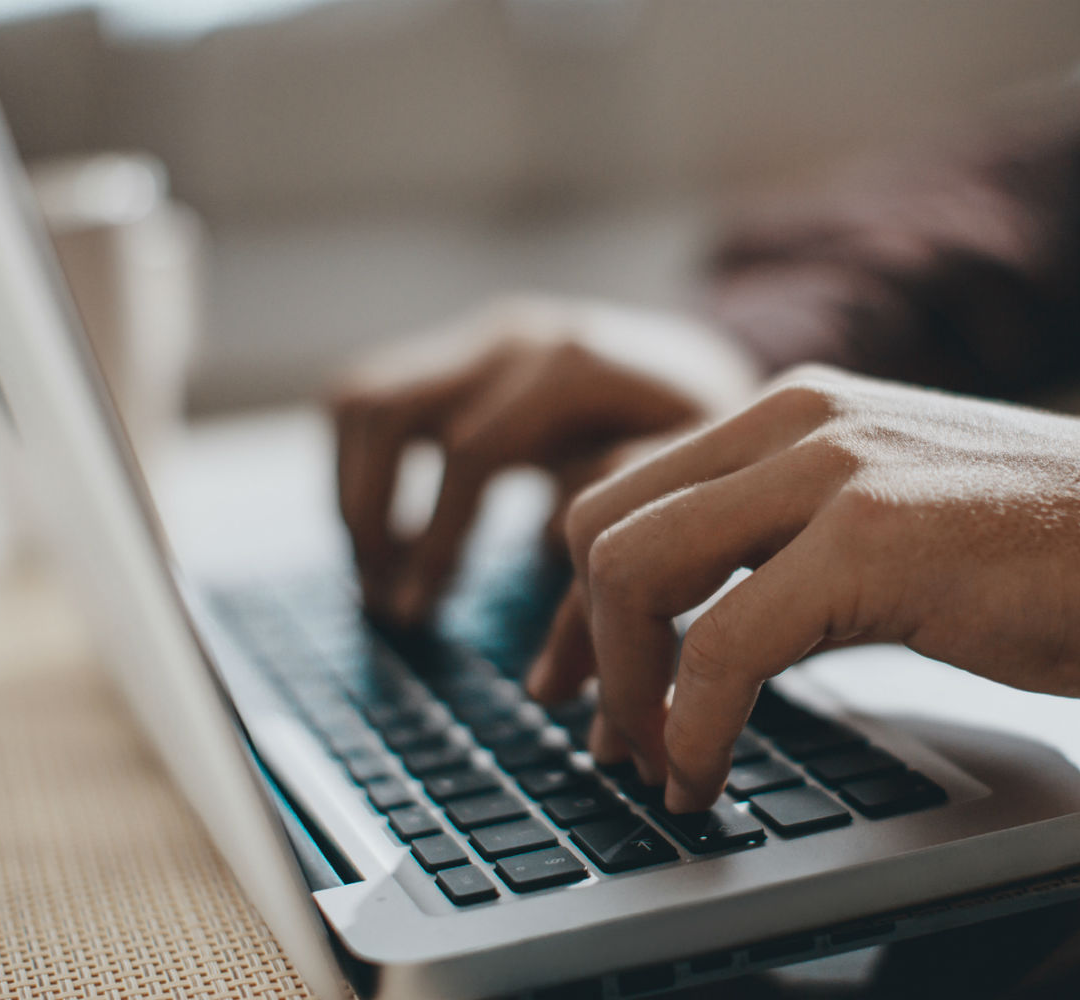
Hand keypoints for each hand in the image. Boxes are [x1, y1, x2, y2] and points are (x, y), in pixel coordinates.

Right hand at [330, 296, 759, 621]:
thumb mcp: (694, 494)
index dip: (437, 544)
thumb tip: (548, 638)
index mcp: (577, 365)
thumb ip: (622, 549)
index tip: (416, 615)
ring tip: (380, 576)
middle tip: (385, 603)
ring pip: (362, 397)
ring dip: (353, 490)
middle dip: (370, 515)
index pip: (470, 453)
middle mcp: (518, 336)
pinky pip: (373, 397)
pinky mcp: (464, 353)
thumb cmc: (717, 446)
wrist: (726, 372)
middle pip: (386, 410)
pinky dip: (363, 469)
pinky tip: (398, 540)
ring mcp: (484, 336)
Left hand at [538, 365, 1079, 811]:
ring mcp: (830, 472)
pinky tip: (705, 773)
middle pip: (601, 525)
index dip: (576, 604)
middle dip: (582, 647)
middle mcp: (794, 421)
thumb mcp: (888, 513)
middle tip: (607, 737)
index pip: (623, 491)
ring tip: (654, 763)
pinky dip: (691, 723)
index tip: (570, 682)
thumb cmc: (1045, 548)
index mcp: (791, 412)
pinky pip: (722, 641)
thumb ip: (791, 543)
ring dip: (624, 688)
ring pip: (634, 570)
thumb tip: (701, 632)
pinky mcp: (870, 541)